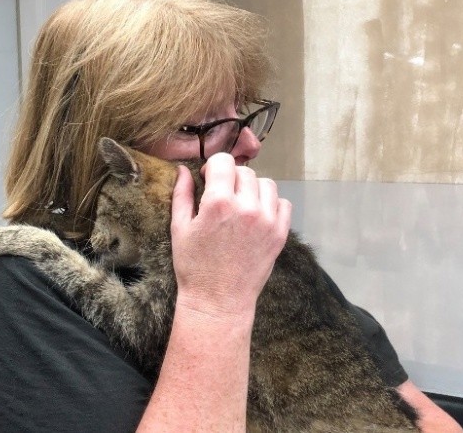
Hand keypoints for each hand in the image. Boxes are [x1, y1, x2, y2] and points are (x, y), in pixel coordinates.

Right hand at [170, 153, 291, 318]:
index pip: (223, 161)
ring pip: (266, 184)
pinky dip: (271, 204)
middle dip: (231, 178)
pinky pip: (283, 204)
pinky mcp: (279, 234)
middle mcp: (246, 207)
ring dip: (253, 188)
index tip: (208, 179)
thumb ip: (182, 195)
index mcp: (218, 202)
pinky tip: (257, 215)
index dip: (213, 167)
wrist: (218, 301)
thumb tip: (183, 170)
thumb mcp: (179, 228)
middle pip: (245, 172)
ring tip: (241, 204)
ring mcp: (267, 221)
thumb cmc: (194, 266)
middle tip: (223, 195)